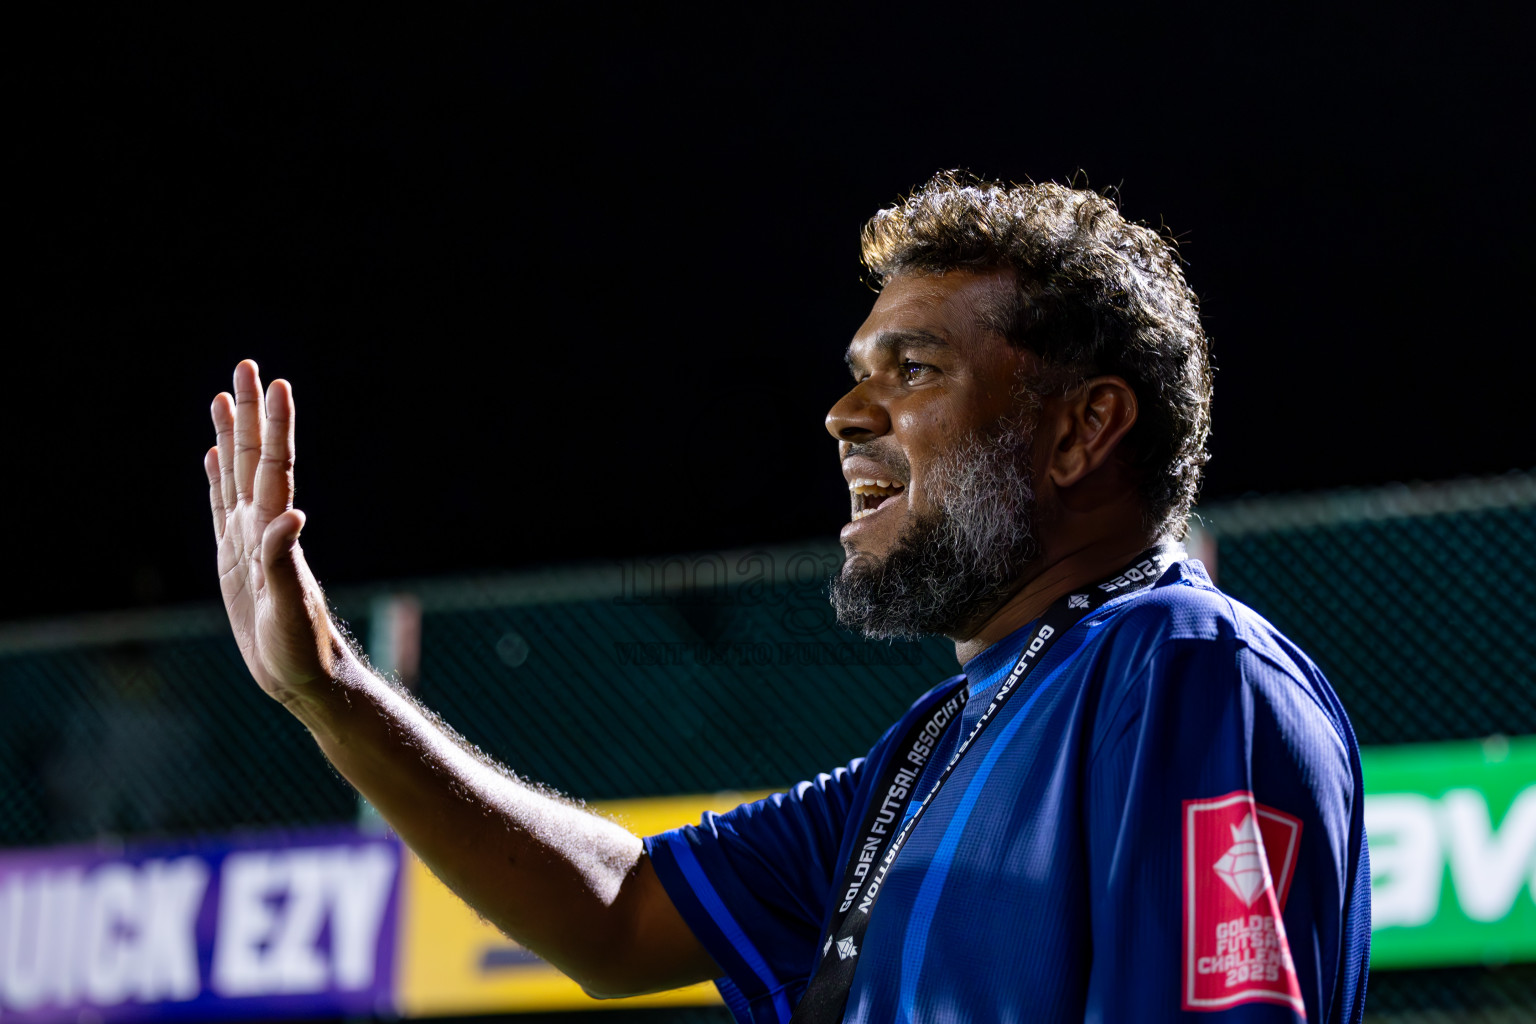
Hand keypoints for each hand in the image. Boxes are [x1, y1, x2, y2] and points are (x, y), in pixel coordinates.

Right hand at [206, 360, 343, 703]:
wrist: (302, 677)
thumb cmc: (300, 647)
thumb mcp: (289, 606)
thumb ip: (284, 560)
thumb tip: (291, 515)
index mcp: (277, 531)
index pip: (276, 465)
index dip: (276, 426)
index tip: (275, 383)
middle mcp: (264, 527)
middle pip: (255, 457)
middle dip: (250, 412)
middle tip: (245, 366)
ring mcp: (247, 541)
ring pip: (237, 475)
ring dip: (233, 435)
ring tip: (223, 398)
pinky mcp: (233, 560)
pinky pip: (222, 508)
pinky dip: (218, 479)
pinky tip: (215, 457)